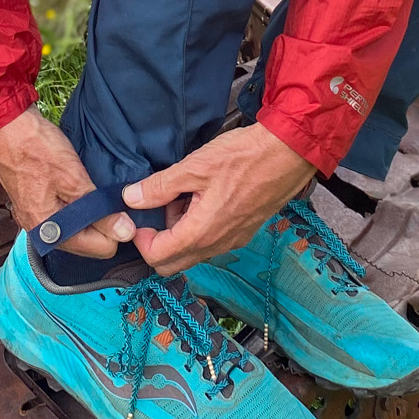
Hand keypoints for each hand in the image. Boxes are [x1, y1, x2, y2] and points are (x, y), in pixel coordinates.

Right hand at [0, 106, 137, 259]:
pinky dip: (75, 203)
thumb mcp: (74, 179)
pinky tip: (77, 184)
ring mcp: (35, 217)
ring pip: (77, 227)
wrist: (7, 127)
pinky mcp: (35, 204)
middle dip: (102, 221)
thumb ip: (100, 211)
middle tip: (105, 191)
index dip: (116, 226)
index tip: (120, 203)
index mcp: (49, 231)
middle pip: (88, 241)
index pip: (100, 248)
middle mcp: (40, 231)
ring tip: (89, 185)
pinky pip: (64, 214)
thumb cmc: (36, 149)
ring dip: (88, 210)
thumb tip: (125, 232)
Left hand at [123, 123, 316, 275]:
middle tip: (156, 208)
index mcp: (202, 233)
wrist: (288, 154)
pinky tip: (201, 196)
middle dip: (157, 241)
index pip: (157, 257)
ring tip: (181, 196)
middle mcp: (217, 245)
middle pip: (173, 263)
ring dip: (178, 232)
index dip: (140, 239)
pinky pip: (211, 241)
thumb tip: (131, 198)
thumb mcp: (194, 166)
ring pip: (193, 252)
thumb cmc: (244, 157)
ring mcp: (232, 241)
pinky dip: (197, 227)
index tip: (138, 215)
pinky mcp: (243, 232)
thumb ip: (159, 186)